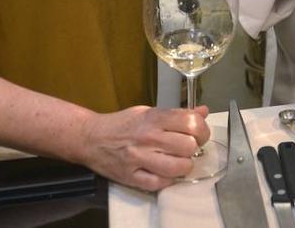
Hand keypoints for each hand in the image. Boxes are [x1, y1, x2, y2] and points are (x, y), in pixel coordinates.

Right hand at [77, 105, 210, 190]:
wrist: (91, 138)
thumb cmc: (123, 124)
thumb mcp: (150, 112)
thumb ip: (177, 114)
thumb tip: (203, 111)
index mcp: (154, 118)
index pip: (191, 123)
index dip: (202, 129)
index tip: (199, 133)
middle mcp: (148, 137)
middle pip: (188, 146)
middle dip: (193, 148)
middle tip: (187, 148)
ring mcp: (139, 159)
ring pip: (178, 167)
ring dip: (183, 166)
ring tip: (178, 161)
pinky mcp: (132, 177)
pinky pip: (160, 183)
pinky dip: (167, 180)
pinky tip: (165, 172)